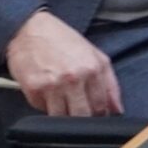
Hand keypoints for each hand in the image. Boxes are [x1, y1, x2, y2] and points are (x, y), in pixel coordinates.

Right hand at [5, 10, 123, 117]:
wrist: (30, 29)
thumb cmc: (62, 41)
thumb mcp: (94, 55)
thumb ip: (110, 83)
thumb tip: (117, 110)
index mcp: (92, 69)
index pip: (101, 107)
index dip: (99, 114)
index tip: (95, 113)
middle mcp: (74, 78)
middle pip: (83, 116)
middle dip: (82, 118)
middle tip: (78, 110)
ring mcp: (53, 86)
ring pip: (62, 118)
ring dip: (63, 114)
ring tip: (61, 99)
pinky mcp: (33, 90)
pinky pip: (42, 110)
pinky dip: (46, 106)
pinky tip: (47, 92)